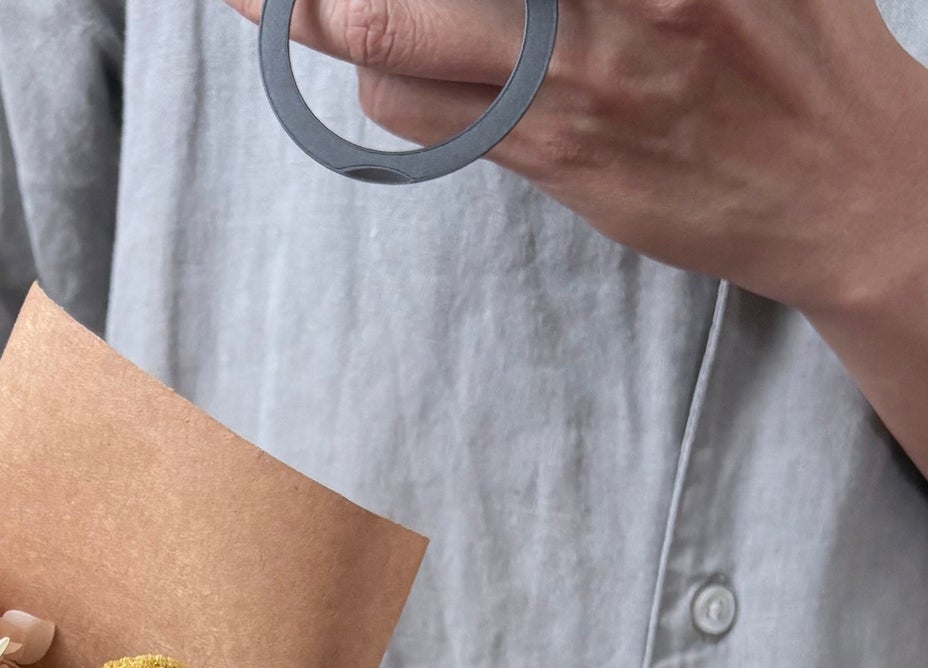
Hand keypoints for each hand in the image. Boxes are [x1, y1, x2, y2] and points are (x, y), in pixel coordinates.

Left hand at [222, 0, 927, 322]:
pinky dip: (386, 90)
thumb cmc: (793, 39)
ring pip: (389, 50)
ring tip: (291, 9)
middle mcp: (604, 9)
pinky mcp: (556, 159)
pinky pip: (427, 124)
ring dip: (335, 30)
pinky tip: (390, 70)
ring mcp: (572, 87)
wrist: (843, 181)